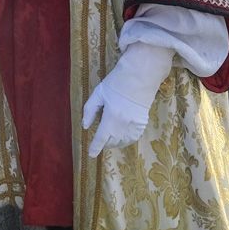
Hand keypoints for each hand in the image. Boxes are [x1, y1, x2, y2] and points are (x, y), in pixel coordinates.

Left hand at [81, 43, 173, 157]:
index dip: (95, 148)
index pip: (101, 138)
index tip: (91, 154)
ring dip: (115, 143)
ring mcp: (135, 124)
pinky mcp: (143, 122)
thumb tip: (85, 126)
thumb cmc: (117, 81)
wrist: (141, 75)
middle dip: (104, 143)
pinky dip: (126, 140)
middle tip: (100, 139)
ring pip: (123, 142)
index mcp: (111, 117)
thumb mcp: (98, 93)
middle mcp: (123, 124)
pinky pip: (134, 137)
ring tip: (110, 139)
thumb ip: (90, 110)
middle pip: (112, 142)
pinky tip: (122, 136)